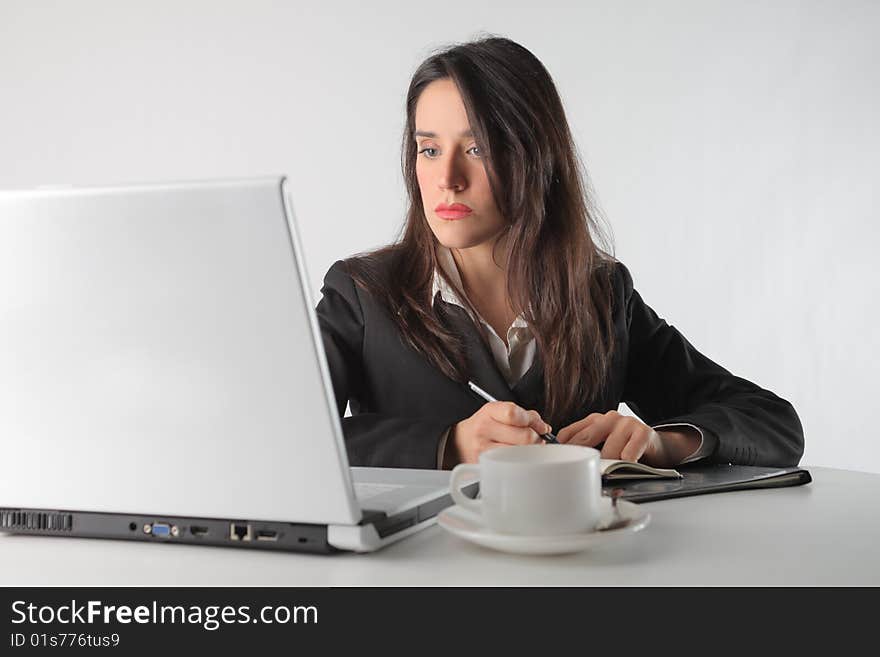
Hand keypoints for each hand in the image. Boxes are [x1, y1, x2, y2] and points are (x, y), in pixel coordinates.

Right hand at [448, 401, 551, 465]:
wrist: (460, 443)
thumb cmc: (484, 427)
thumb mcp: (498, 412)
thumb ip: (523, 415)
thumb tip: (542, 427)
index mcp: (489, 412)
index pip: (514, 413)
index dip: (533, 421)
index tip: (541, 426)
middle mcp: (484, 430)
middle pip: (524, 436)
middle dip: (536, 438)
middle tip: (535, 439)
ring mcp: (484, 450)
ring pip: (521, 453)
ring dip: (529, 451)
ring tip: (525, 448)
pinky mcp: (486, 466)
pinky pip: (512, 465)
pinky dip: (520, 462)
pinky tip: (517, 458)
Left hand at [556, 410, 700, 466]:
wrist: (659, 446)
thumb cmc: (626, 447)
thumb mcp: (604, 444)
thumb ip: (586, 448)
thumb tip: (562, 463)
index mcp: (595, 420)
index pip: (569, 434)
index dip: (561, 450)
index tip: (556, 464)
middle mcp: (609, 418)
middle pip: (585, 441)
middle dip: (582, 460)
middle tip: (581, 474)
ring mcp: (626, 423)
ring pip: (608, 451)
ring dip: (607, 466)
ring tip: (608, 475)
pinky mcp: (643, 433)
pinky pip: (628, 454)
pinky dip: (626, 464)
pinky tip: (627, 467)